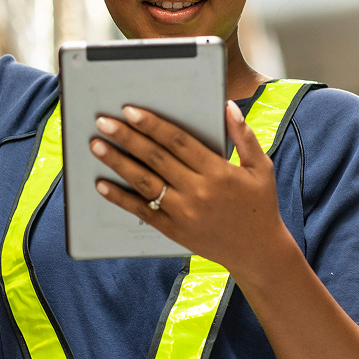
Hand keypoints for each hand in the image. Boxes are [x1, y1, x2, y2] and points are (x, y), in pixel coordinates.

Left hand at [90, 100, 287, 279]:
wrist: (259, 253)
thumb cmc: (260, 206)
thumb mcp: (261, 168)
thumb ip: (244, 136)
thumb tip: (227, 106)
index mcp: (218, 171)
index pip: (178, 141)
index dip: (152, 125)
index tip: (130, 111)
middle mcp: (198, 191)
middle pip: (155, 158)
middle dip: (126, 138)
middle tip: (103, 122)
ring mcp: (184, 213)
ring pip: (144, 182)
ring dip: (117, 163)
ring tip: (96, 146)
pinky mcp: (175, 230)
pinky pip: (143, 211)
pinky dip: (120, 198)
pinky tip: (101, 185)